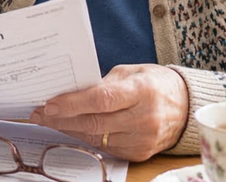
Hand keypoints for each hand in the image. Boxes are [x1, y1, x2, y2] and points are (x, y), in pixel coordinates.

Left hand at [28, 64, 189, 161]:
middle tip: (39, 113)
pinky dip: (85, 138)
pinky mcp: (140, 153)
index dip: (72, 104)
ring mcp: (143, 139)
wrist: (186, 106)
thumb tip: (70, 93)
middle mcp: (144, 118)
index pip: (101, 100)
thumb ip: (103, 83)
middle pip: (94, 122)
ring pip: (96, 138)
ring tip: (49, 120)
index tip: (49, 103)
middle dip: (61, 118)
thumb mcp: (131, 72)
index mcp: (142, 91)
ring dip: (69, 130)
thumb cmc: (155, 83)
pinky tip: (72, 129)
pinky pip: (105, 148)